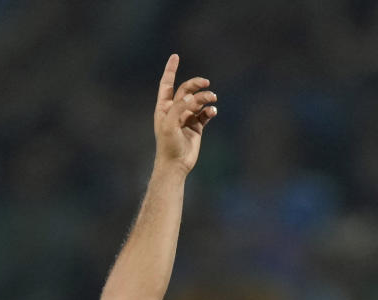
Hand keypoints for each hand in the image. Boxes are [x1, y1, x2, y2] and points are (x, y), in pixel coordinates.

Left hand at [153, 54, 215, 174]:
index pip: (167, 84)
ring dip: (206, 97)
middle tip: (206, 83)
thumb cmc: (167, 145)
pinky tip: (212, 111)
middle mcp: (175, 111)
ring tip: (212, 99)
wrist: (175, 165)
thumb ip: (180, 107)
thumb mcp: (169, 124)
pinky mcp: (197, 126)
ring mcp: (186, 118)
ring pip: (198, 101)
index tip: (175, 56)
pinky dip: (210, 110)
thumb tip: (193, 97)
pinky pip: (205, 113)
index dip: (170, 70)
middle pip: (186, 90)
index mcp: (164, 108)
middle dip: (196, 84)